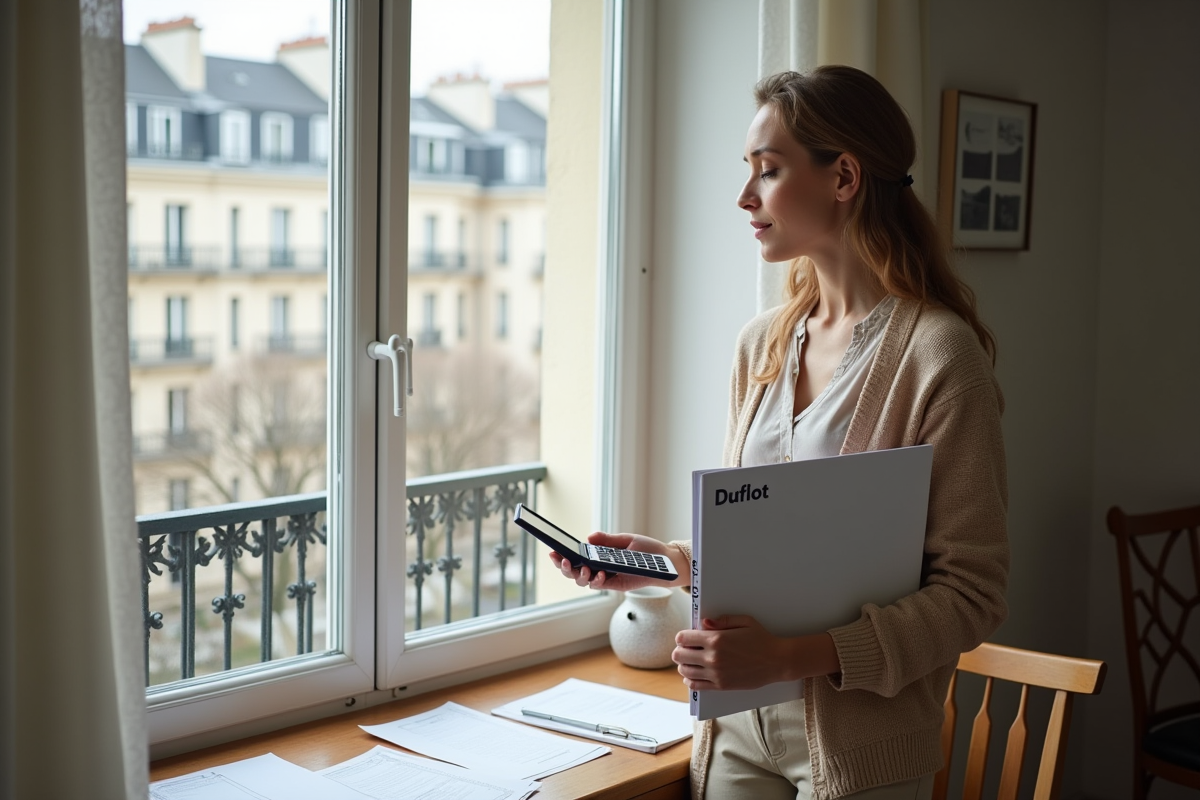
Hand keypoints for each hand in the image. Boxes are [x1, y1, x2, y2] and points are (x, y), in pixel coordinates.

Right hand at [548, 532, 687, 590]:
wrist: (665, 561)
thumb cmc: (646, 549)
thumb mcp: (625, 540)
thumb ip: (607, 540)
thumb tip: (588, 537)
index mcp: (597, 555)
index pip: (574, 557)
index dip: (560, 556)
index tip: (552, 550)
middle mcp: (598, 567)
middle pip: (573, 572)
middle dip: (564, 567)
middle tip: (562, 560)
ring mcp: (606, 578)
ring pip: (584, 581)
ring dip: (579, 575)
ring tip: (582, 567)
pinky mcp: (616, 585)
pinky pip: (601, 585)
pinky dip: (597, 580)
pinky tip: (599, 573)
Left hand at [672, 615, 839, 690]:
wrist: (777, 661)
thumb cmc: (762, 638)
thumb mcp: (744, 621)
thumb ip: (722, 620)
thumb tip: (703, 622)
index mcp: (716, 639)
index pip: (683, 638)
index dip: (682, 636)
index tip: (687, 636)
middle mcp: (712, 657)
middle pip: (679, 655)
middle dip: (680, 650)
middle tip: (687, 648)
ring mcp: (715, 674)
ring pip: (685, 670)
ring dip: (684, 664)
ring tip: (691, 660)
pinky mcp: (721, 686)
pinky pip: (696, 685)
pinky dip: (690, 679)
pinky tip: (693, 674)